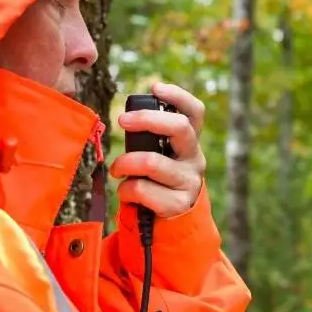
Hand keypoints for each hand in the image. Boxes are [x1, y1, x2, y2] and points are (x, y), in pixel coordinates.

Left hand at [111, 82, 207, 217]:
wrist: (172, 223)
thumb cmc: (156, 182)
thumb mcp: (159, 156)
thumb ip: (150, 140)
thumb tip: (129, 118)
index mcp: (189, 142)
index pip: (194, 112)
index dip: (177, 96)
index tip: (155, 87)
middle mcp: (194, 158)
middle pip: (179, 127)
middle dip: (146, 119)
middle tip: (122, 121)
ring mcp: (189, 181)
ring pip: (152, 162)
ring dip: (125, 163)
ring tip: (117, 169)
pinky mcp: (177, 203)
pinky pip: (142, 189)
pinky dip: (126, 189)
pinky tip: (126, 191)